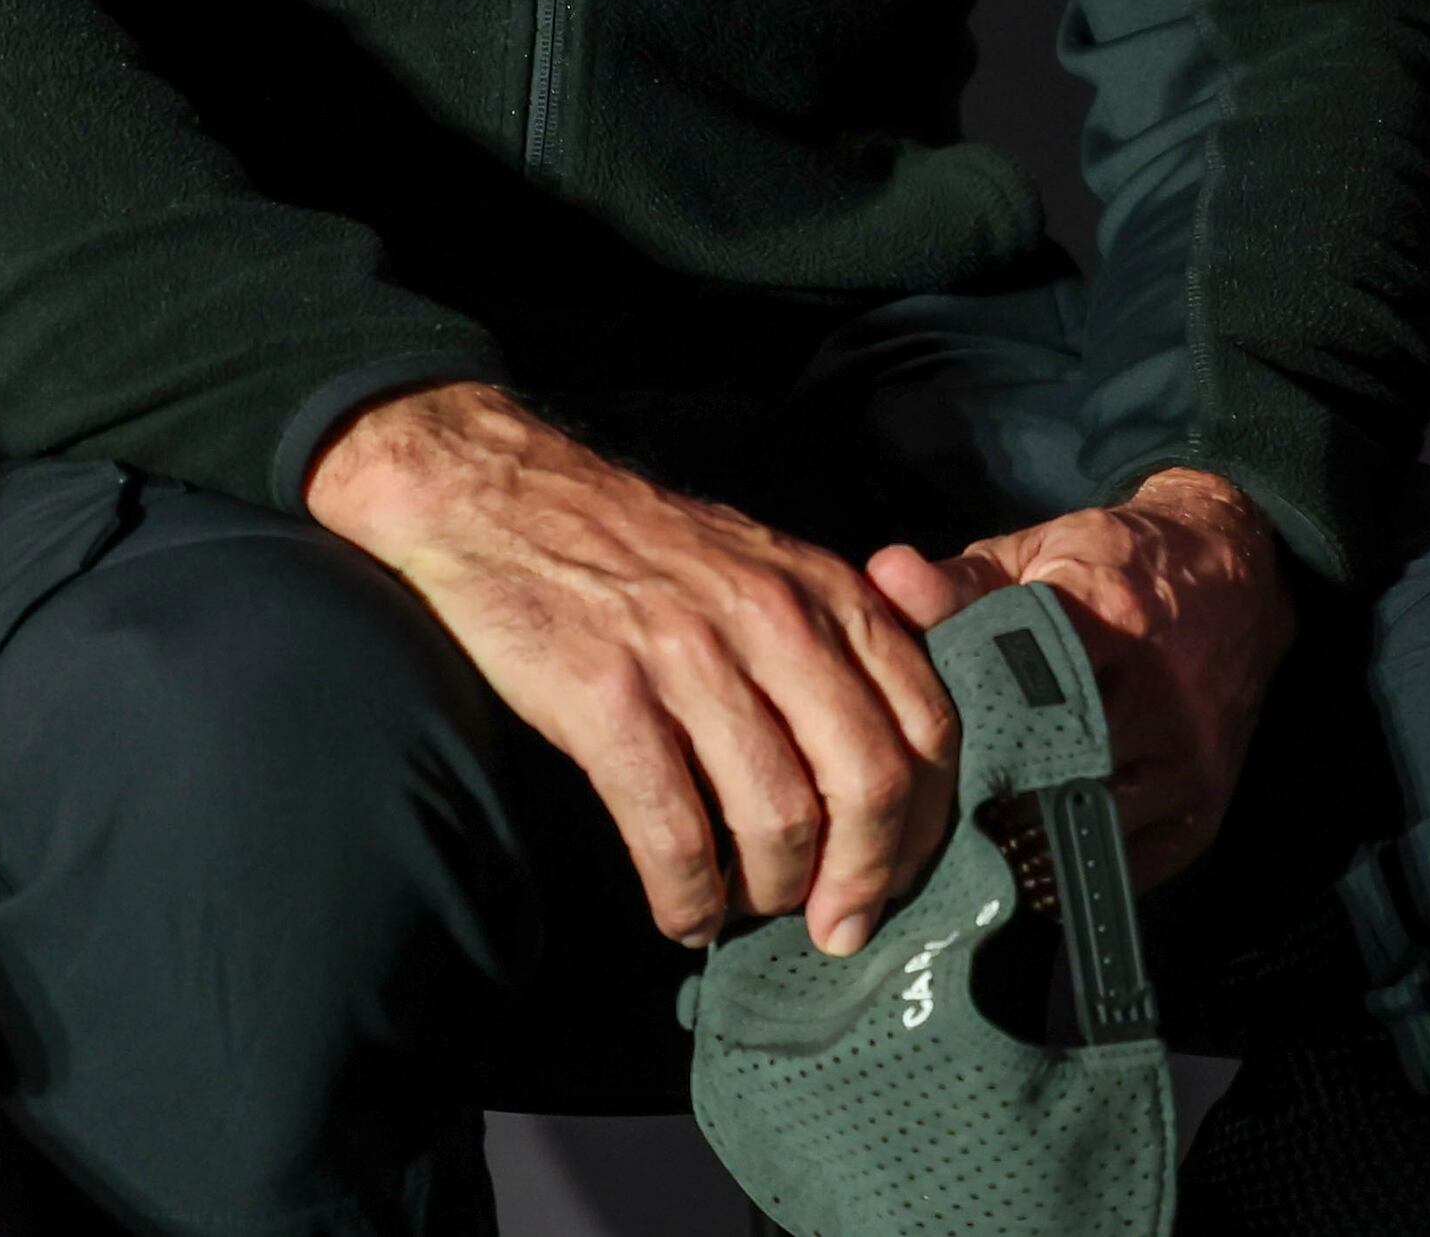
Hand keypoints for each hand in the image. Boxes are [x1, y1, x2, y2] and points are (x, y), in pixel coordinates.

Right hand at [304, 382, 958, 954]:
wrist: (503, 501)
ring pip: (777, 816)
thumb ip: (834, 647)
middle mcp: (777, 620)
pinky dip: (687, 896)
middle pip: (868, 780)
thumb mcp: (768, 567)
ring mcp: (691, 658)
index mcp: (829, 592)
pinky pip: (674, 831)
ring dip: (769, 893)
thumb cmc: (642, 551)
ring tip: (743, 910)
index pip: (926, 720)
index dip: (926, 819)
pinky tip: (682, 915)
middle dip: (862, 877)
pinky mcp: (608, 700)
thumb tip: (880, 776)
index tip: (904, 878)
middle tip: (836, 928)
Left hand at [867, 468, 1290, 888]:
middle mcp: (1159, 697)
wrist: (1236, 574)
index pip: (1011, 695)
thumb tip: (882, 579)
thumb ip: (960, 581)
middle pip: (1042, 774)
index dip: (953, 735)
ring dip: (1021, 842)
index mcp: (1110, 619)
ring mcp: (1187, 761)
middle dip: (980, 799)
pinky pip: (1120, 868)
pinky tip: (1028, 854)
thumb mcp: (1039, 553)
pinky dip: (1069, 868)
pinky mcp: (1203, 810)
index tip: (908, 759)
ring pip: (1080, 831)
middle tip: (921, 820)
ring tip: (967, 843)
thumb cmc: (1117, 564)